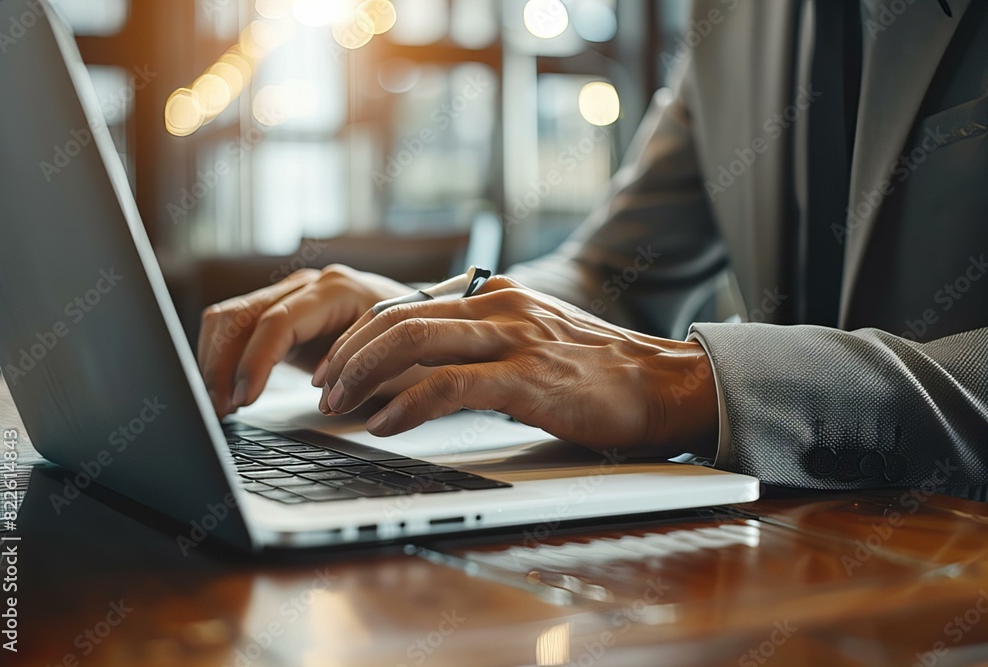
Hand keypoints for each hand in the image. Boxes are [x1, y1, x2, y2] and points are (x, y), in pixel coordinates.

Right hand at [198, 264, 414, 417]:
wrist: (427, 322)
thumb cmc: (417, 341)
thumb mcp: (399, 360)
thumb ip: (363, 373)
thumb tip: (324, 399)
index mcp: (337, 290)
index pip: (278, 321)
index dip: (255, 362)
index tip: (245, 399)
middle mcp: (308, 285)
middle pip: (241, 316)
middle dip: (223, 365)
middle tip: (221, 409)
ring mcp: (292, 295)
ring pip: (229, 318)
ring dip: (215, 362)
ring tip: (219, 405)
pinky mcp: (283, 314)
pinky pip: (236, 326)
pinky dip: (223, 357)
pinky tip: (226, 390)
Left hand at [316, 276, 718, 455]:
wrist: (667, 383)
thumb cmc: (601, 372)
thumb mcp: (535, 342)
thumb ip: (488, 343)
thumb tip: (433, 369)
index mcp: (497, 297)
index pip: (408, 304)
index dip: (361, 335)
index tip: (335, 366)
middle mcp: (499, 306)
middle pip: (397, 318)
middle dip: (348, 355)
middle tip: (322, 390)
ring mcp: (513, 338)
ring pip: (412, 341)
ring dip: (362, 375)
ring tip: (337, 407)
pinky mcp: (528, 378)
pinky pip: (448, 385)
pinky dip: (405, 405)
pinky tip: (384, 425)